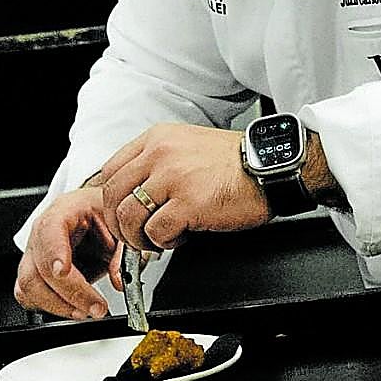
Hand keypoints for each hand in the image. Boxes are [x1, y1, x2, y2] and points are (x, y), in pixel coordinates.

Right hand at [14, 187, 114, 320]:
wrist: (97, 217)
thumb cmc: (104, 218)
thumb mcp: (122, 230)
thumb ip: (125, 254)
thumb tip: (119, 280)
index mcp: (65, 211)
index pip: (49, 230)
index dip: (53, 253)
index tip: (63, 272)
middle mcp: (43, 233)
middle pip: (38, 266)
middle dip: (67, 293)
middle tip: (96, 307)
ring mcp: (35, 254)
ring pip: (29, 285)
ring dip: (57, 305)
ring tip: (85, 311)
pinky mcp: (35, 274)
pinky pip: (30, 295)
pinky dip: (51, 307)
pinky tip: (72, 308)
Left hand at [98, 123, 269, 251]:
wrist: (269, 167)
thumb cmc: (233, 163)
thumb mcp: (186, 147)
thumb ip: (156, 163)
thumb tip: (133, 195)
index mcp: (156, 139)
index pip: (110, 172)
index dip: (111, 200)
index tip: (121, 215)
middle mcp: (159, 154)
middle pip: (112, 195)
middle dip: (119, 223)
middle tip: (134, 235)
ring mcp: (172, 178)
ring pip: (128, 216)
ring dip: (138, 237)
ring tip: (156, 240)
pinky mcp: (188, 203)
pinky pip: (156, 231)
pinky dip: (163, 241)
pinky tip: (179, 237)